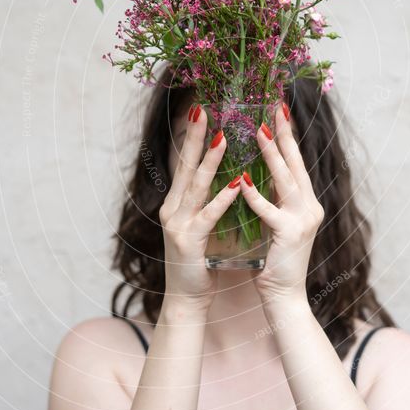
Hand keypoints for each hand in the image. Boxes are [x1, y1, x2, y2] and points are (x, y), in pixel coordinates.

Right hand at [159, 104, 240, 309]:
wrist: (186, 299)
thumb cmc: (199, 261)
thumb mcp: (200, 225)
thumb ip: (205, 201)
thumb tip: (224, 175)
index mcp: (177, 203)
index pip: (185, 164)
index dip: (192, 137)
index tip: (201, 111)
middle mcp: (173, 209)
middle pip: (185, 166)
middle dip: (195, 137)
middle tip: (203, 110)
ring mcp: (178, 224)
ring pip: (196, 186)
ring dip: (210, 161)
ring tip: (223, 138)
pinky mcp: (189, 242)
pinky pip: (208, 216)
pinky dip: (223, 199)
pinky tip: (237, 184)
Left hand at [240, 102, 323, 303]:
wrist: (284, 297)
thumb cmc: (275, 261)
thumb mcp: (277, 223)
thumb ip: (274, 199)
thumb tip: (259, 173)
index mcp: (306, 202)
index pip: (296, 163)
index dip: (288, 137)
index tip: (278, 111)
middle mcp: (310, 206)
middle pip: (296, 163)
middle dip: (284, 134)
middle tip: (274, 108)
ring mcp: (303, 219)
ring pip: (286, 180)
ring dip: (271, 154)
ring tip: (258, 131)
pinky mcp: (290, 234)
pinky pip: (269, 211)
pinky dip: (255, 195)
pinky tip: (241, 180)